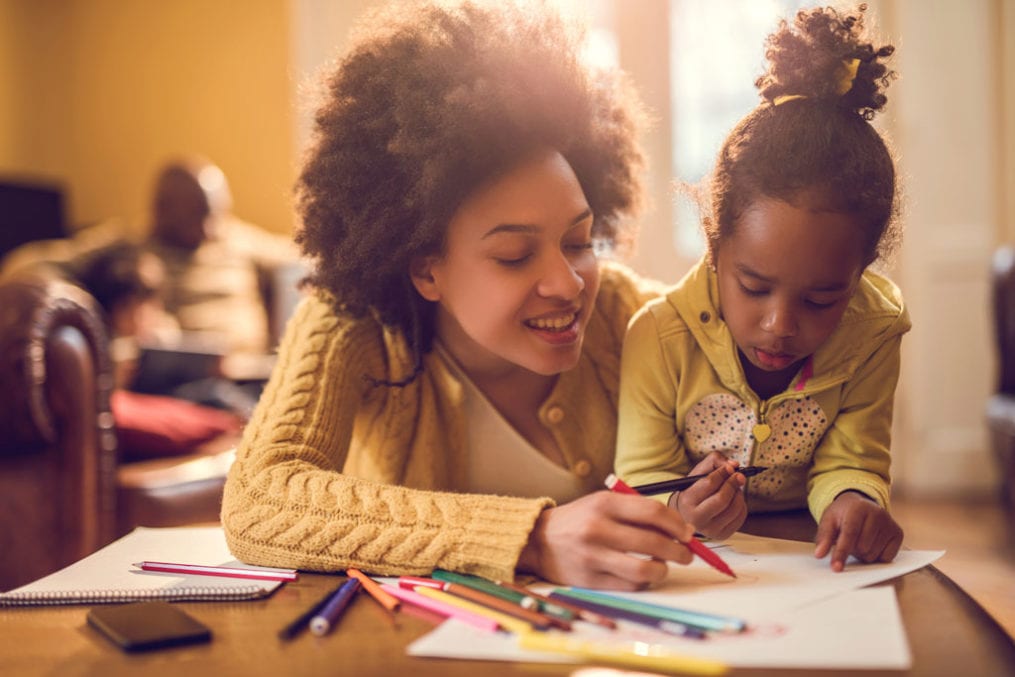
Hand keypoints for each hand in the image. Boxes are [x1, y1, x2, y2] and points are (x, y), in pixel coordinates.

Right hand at [517, 490, 694, 589]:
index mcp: (604, 504)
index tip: (688, 533)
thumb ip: (636, 511)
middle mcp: (598, 529)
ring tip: (663, 566)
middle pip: (654, 542)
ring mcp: (593, 556)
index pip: (653, 512)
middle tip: (686, 554)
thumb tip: (678, 528)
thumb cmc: (579, 520)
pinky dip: (643, 581)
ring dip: (663, 569)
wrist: (538, 540)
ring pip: (645, 569)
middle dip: (679, 551)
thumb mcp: (603, 503)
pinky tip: (642, 573)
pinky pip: (630, 585)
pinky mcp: (590, 580)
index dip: (678, 524)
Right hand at [672, 452, 747, 539]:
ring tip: (734, 488)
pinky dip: (741, 505)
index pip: (709, 484)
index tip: (730, 467)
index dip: (723, 473)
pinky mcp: (722, 534)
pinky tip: (734, 500)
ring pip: (734, 508)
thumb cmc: (694, 491)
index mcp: (687, 500)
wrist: (688, 514)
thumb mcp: (698, 472)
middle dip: (733, 484)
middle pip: (722, 499)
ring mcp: (710, 530)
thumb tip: (734, 465)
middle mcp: (696, 518)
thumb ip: (714, 461)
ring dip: (739, 494)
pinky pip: (740, 517)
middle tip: (739, 476)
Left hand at [814, 491, 903, 571]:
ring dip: (863, 554)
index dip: (842, 552)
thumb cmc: (842, 515)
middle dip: (852, 550)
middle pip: (863, 547)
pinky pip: (886, 558)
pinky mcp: (898, 534)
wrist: (859, 504)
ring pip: (873, 555)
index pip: (850, 534)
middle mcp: (878, 513)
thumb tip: (819, 554)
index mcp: (858, 507)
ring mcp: (890, 523)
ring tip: (859, 541)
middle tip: (848, 541)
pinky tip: (871, 544)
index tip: (836, 568)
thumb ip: (824, 537)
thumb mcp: (829, 520)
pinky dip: (876, 556)